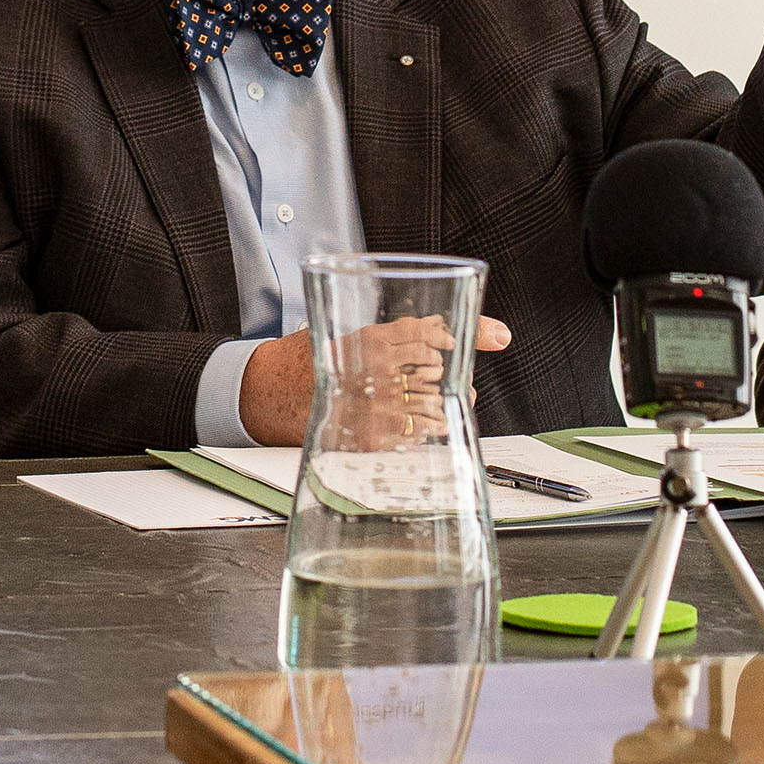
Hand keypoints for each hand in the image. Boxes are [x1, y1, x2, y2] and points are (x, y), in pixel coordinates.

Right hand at [239, 312, 514, 445]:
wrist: (271, 391)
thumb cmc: (313, 357)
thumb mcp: (352, 327)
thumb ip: (402, 327)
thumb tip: (454, 326)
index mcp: (371, 337)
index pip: (429, 330)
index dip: (466, 333)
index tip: (492, 337)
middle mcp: (375, 369)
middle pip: (440, 369)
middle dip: (453, 375)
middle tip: (451, 377)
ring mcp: (374, 404)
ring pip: (436, 403)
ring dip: (449, 404)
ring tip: (442, 403)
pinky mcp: (372, 437)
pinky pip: (421, 435)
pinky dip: (433, 430)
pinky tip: (427, 425)